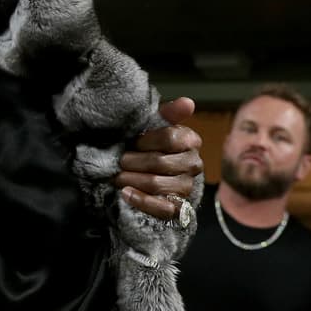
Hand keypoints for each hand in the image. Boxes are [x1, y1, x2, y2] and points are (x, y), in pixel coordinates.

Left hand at [114, 97, 203, 220]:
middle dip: (134, 162)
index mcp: (190, 141)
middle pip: (160, 162)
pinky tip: (126, 193)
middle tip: (118, 161)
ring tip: (117, 176)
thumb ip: (167, 114)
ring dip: (133, 180)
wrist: (149, 174)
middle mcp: (193, 164)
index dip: (146, 140)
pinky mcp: (179, 208)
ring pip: (159, 184)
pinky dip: (142, 201)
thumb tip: (188, 102)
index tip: (132, 142)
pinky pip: (163, 208)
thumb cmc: (149, 145)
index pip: (170, 138)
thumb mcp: (154, 126)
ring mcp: (187, 187)